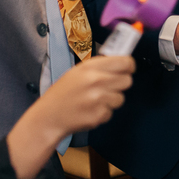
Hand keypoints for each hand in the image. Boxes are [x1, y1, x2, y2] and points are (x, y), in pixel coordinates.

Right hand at [6, 54, 132, 178]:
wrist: (49, 116)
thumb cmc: (63, 93)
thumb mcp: (78, 72)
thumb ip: (99, 67)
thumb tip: (122, 63)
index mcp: (91, 67)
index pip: (125, 62)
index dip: (129, 66)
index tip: (127, 69)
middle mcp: (97, 81)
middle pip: (127, 80)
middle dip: (120, 84)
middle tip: (109, 86)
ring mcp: (99, 99)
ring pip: (121, 98)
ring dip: (111, 100)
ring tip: (95, 100)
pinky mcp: (100, 115)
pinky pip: (111, 112)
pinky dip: (103, 112)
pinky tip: (90, 110)